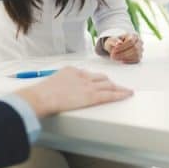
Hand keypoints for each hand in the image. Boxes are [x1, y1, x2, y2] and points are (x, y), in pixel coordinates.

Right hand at [15, 67, 131, 116]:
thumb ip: (58, 85)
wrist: (42, 97)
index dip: (96, 80)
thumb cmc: (41, 94)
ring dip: (117, 88)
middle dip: (108, 83)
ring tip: (125, 91)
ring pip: (108, 85)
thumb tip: (58, 92)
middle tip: (115, 87)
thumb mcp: (50, 84)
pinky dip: (120, 94)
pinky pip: (110, 95)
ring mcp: (88, 86)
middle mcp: (82, 76)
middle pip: (101, 78)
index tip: (100, 82)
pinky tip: (127, 94)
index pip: (89, 74)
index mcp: (72, 71)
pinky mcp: (92, 96)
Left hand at [103, 33, 143, 63]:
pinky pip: (136, 59)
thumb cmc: (116, 43)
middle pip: (135, 48)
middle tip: (113, 56)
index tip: (114, 51)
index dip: (122, 47)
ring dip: (125, 57)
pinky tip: (121, 60)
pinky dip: (128, 60)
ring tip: (116, 58)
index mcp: (133, 35)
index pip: (131, 41)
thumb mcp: (112, 40)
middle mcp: (139, 42)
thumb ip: (114, 40)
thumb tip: (119, 43)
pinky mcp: (139, 56)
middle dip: (123, 54)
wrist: (118, 48)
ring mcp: (140, 49)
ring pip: (136, 54)